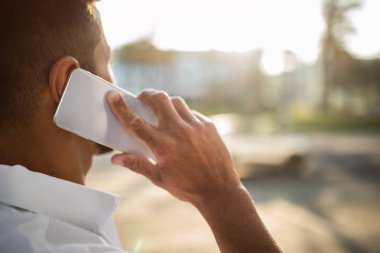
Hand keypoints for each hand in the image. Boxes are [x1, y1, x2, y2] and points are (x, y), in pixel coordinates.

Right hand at [107, 90, 240, 205]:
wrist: (219, 190)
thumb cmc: (188, 187)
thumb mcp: (159, 178)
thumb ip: (138, 165)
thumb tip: (116, 158)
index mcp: (163, 146)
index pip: (136, 122)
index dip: (122, 107)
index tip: (113, 96)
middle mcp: (179, 132)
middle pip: (159, 99)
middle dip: (148, 95)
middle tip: (143, 99)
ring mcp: (196, 127)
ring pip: (176, 102)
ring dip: (166, 104)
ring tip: (163, 113)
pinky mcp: (209, 126)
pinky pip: (192, 113)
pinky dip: (183, 115)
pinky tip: (182, 127)